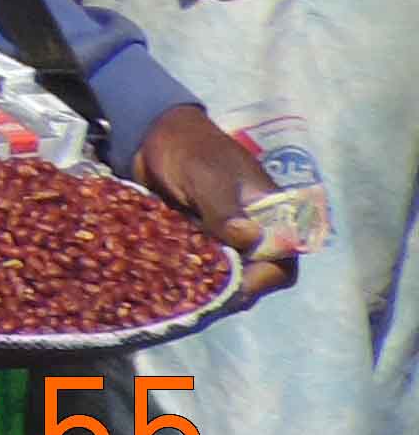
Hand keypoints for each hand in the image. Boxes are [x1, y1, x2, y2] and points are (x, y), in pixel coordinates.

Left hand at [134, 103, 299, 305]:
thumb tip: (249, 238)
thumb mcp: (207, 177)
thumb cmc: (190, 150)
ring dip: (210, 288)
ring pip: (227, 277)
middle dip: (232, 292)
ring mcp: (225, 238)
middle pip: (254, 277)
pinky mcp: (200, 240)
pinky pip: (202, 267)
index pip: (282, 261)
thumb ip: (226, 208)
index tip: (235, 290)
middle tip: (202, 300)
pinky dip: (191, 277)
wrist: (153, 134)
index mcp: (271, 215)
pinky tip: (170, 286)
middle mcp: (253, 232)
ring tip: (184, 298)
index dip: (263, 280)